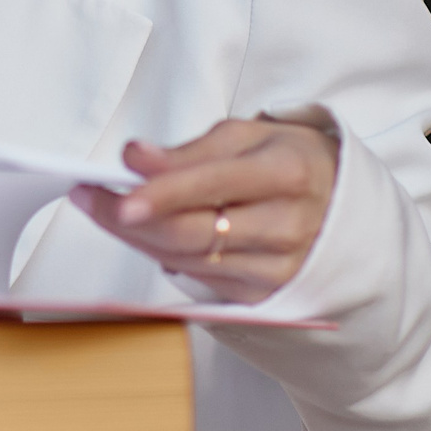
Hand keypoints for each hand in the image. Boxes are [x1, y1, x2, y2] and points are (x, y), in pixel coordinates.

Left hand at [72, 118, 338, 303]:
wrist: (341, 209)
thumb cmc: (289, 162)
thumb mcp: (249, 137)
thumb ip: (191, 150)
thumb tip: (137, 157)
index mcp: (287, 172)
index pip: (213, 185)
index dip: (162, 192)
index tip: (119, 192)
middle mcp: (287, 225)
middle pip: (193, 231)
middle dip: (131, 218)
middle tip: (89, 197)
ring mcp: (277, 267)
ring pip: (188, 258)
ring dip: (136, 236)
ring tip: (103, 208)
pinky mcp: (262, 294)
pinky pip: (198, 278)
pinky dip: (161, 255)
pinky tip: (142, 233)